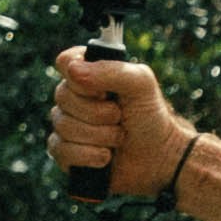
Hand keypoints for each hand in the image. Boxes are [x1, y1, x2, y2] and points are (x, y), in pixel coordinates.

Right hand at [51, 41, 192, 196]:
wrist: (158, 158)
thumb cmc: (150, 116)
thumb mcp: (141, 84)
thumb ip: (112, 70)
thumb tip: (72, 70)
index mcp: (89, 73)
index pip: (66, 62)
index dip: (82, 79)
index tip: (104, 91)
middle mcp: (74, 97)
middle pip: (62, 96)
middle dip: (97, 112)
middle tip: (120, 117)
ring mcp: (67, 124)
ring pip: (63, 125)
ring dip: (98, 135)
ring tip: (119, 138)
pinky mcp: (66, 152)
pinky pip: (61, 150)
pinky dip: (88, 155)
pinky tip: (105, 157)